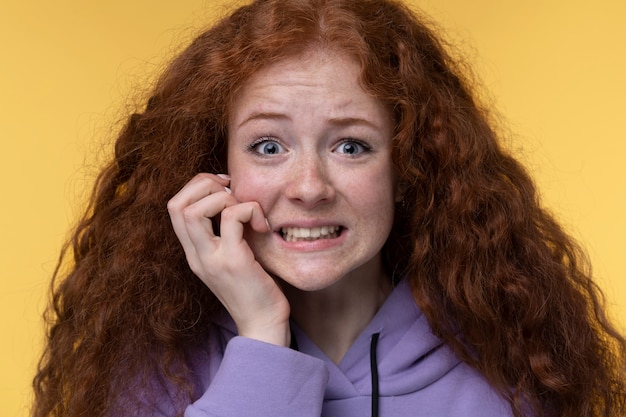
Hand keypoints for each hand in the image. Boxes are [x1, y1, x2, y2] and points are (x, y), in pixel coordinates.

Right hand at [167, 173, 289, 346]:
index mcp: (195, 254)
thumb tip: (234, 199)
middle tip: (231, 190)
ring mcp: (212, 260)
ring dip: (223, 197)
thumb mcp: (233, 257)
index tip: (224, 189)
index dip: (196, 187)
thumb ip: (225, 234)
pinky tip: (262, 225)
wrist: (264, 325)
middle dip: (203, 184)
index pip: (174, 209)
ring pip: (195, 210)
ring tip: (246, 209)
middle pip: (176, 205)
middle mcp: (197, 256)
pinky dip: (248, 209)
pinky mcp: (233, 262)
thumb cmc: (256, 289)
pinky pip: (231, 217)